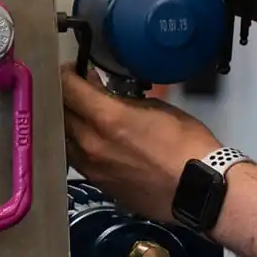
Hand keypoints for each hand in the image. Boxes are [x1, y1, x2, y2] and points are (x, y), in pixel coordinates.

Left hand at [61, 63, 220, 221]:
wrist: (196, 188)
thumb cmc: (185, 141)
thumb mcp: (158, 108)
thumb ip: (127, 101)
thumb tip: (112, 97)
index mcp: (106, 118)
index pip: (69, 89)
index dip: (67, 75)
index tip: (72, 69)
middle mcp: (90, 142)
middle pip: (61, 114)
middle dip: (66, 98)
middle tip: (77, 90)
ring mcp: (90, 167)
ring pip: (64, 140)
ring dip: (69, 124)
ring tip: (82, 115)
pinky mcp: (98, 185)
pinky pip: (77, 160)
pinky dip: (79, 145)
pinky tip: (93, 141)